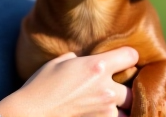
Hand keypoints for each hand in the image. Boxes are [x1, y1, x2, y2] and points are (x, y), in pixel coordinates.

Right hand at [0, 47, 138, 116]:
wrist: (29, 115)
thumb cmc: (42, 85)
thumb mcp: (61, 61)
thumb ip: (80, 58)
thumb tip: (86, 60)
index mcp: (97, 66)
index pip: (131, 55)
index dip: (130, 55)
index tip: (126, 58)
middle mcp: (106, 88)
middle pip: (136, 87)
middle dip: (130, 85)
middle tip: (121, 84)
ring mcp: (105, 110)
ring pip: (130, 108)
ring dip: (123, 105)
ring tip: (110, 101)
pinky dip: (112, 116)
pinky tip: (101, 112)